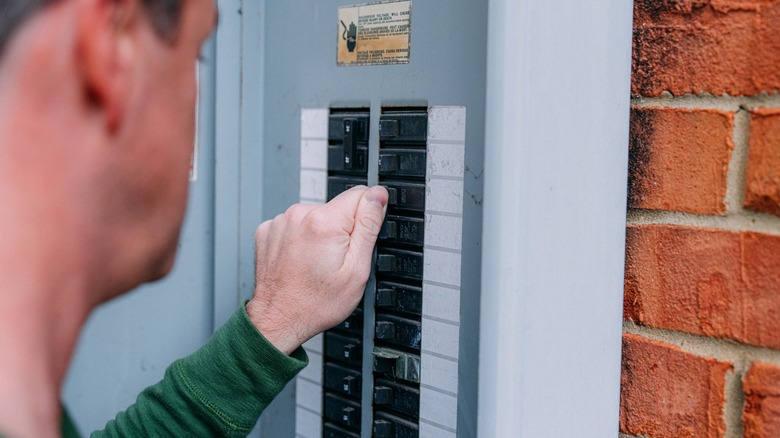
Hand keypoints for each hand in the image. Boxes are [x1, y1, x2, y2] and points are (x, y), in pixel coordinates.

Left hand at [246, 185, 387, 354]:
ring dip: (319, 234)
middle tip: (335, 261)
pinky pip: (294, 224)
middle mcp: (298, 215)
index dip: (366, 218)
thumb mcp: (357, 270)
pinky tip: (299, 261)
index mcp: (324, 222)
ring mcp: (279, 222)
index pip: (360, 194)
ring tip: (315, 263)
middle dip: (341, 229)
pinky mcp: (267, 230)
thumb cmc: (315, 303)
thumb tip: (377, 196)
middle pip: (336, 208)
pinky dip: (299, 239)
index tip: (357, 241)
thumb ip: (368, 226)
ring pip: (315, 216)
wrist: (278, 319)